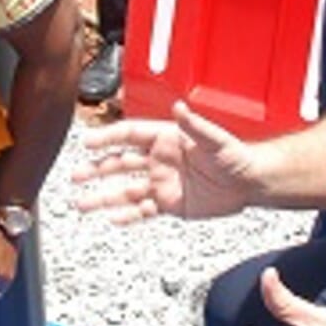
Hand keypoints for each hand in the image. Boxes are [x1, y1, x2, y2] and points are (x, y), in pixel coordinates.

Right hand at [72, 99, 258, 222]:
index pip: (129, 135)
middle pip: (119, 163)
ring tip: (81, 203)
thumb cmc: (236, 156)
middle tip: (75, 175)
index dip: (107, 138)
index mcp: (166, 139)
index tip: (88, 143)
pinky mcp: (170, 204)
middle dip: (95, 169)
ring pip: (124, 191)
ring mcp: (162, 183)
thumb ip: (195, 125)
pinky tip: (111, 219)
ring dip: (102, 196)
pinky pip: (143, 210)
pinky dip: (127, 215)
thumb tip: (180, 107)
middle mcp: (159, 160)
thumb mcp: (216, 139)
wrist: (250, 183)